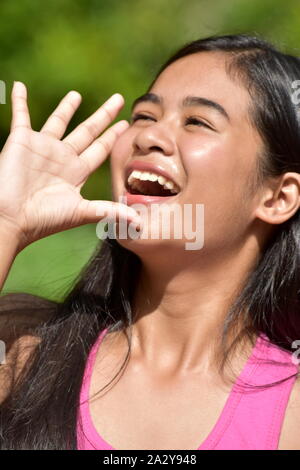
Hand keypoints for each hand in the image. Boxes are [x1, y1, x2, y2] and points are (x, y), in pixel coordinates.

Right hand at [0, 82, 139, 251]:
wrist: (12, 218)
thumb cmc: (45, 219)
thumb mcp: (82, 213)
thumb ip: (110, 212)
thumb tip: (139, 222)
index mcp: (77, 172)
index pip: (100, 149)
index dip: (112, 136)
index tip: (125, 124)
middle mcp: (62, 158)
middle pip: (88, 131)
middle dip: (103, 115)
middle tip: (118, 99)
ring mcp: (42, 148)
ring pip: (58, 121)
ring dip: (66, 108)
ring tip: (77, 94)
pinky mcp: (22, 140)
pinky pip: (21, 115)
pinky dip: (19, 100)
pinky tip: (20, 86)